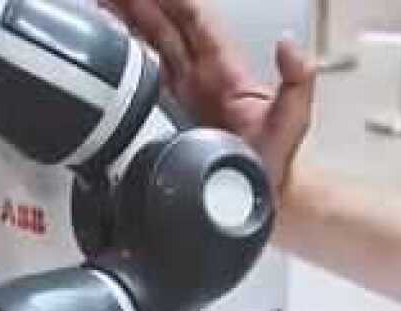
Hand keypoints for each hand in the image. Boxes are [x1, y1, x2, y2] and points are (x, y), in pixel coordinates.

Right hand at [102, 0, 314, 196]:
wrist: (260, 201)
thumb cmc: (275, 163)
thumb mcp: (292, 121)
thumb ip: (296, 83)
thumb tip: (290, 46)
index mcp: (225, 70)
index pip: (196, 22)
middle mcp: (201, 77)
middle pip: (166, 27)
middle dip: (142, 3)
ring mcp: (183, 94)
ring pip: (151, 47)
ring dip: (128, 22)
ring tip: (104, 3)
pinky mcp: (167, 115)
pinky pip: (141, 78)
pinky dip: (125, 56)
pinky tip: (109, 43)